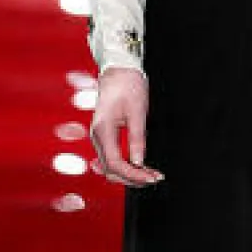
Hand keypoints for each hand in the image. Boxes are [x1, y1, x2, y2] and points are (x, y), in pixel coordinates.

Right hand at [89, 66, 164, 187]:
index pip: (115, 163)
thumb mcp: (137, 112)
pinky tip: (140, 167)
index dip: (133, 175)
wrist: (118, 72)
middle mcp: (97, 136)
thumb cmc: (128, 87)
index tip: (151, 178)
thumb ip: (137, 139)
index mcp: (103, 130)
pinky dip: (125, 166)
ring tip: (150, 175)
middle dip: (132, 179)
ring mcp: (99, 137)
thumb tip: (139, 163)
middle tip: (154, 178)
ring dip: (129, 174)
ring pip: (110, 167)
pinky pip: (112, 158)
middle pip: (110, 170)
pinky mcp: (104, 136)